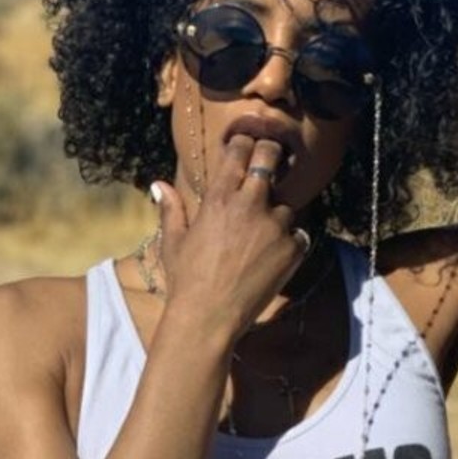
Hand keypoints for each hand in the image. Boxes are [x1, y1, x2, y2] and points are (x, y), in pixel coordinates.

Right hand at [150, 134, 311, 342]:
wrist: (209, 317)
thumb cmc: (187, 279)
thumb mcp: (174, 242)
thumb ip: (172, 209)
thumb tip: (158, 185)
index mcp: (219, 198)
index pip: (238, 152)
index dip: (244, 142)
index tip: (246, 141)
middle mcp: (250, 205)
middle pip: (270, 158)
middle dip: (270, 152)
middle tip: (270, 154)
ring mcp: (275, 225)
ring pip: (286, 204)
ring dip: (277, 213)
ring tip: (261, 236)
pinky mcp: (293, 247)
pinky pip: (298, 234)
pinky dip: (290, 241)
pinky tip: (272, 257)